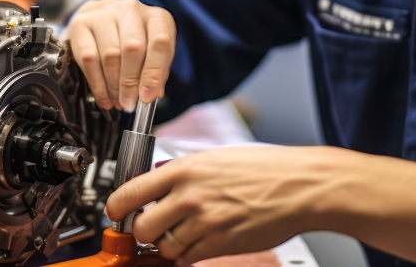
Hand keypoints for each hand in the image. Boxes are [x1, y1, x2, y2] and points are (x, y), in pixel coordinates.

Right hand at [65, 0, 176, 110]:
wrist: (102, 19)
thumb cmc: (132, 40)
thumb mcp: (152, 52)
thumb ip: (155, 72)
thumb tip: (150, 95)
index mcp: (156, 17)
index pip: (161, 42)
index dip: (155, 72)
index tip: (147, 97)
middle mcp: (130, 9)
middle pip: (132, 48)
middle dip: (130, 82)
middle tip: (129, 103)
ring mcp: (103, 13)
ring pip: (110, 55)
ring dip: (113, 85)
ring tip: (117, 102)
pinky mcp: (80, 23)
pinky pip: (88, 58)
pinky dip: (97, 83)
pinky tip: (103, 97)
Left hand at [106, 146, 343, 265]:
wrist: (301, 187)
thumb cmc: (266, 169)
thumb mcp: (217, 158)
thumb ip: (185, 172)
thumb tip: (158, 183)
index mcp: (186, 168)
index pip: (131, 190)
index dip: (115, 206)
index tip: (115, 211)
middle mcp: (190, 195)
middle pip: (142, 226)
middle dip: (142, 230)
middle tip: (151, 226)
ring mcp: (204, 222)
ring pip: (164, 247)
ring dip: (167, 244)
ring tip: (182, 232)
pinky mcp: (219, 244)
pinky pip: (187, 258)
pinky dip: (187, 254)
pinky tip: (198, 241)